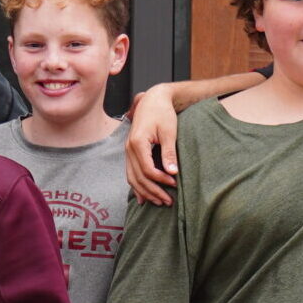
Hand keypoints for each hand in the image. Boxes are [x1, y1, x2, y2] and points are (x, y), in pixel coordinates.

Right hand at [125, 88, 180, 205]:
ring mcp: (127, 152)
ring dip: (145, 192)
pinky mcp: (130, 153)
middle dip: (154, 191)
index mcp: (137, 143)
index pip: (147, 169)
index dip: (161, 180)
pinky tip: (143, 198)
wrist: (152, 101)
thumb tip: (172, 172)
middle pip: (138, 178)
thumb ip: (169, 153)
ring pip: (132, 179)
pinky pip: (130, 174)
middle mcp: (129, 149)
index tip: (174, 183)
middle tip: (169, 201)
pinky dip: (136, 187)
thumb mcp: (169, 132)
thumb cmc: (162, 113)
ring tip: (159, 201)